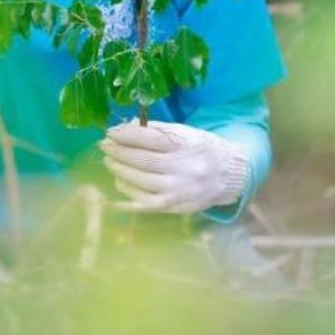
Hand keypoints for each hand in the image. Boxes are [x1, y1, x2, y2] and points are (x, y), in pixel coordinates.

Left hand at [99, 120, 249, 213]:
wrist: (228, 176)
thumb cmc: (203, 149)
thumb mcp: (187, 133)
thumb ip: (159, 130)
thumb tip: (126, 127)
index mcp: (186, 145)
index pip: (150, 138)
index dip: (127, 135)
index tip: (111, 132)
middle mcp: (183, 168)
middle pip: (142, 160)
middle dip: (119, 152)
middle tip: (105, 145)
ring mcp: (177, 190)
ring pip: (140, 181)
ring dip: (120, 169)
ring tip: (109, 161)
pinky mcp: (173, 206)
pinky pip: (144, 201)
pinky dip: (128, 190)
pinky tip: (120, 180)